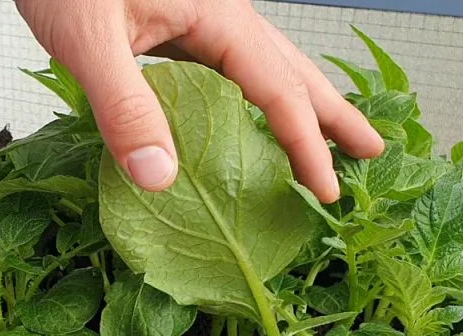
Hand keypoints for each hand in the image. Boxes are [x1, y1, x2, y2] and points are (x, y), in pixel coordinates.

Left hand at [16, 0, 384, 200]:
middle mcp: (220, 15)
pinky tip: (249, 116)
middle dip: (333, 114)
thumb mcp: (89, 42)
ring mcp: (202, 19)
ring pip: (267, 66)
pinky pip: (230, 69)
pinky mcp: (177, 25)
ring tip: (329, 135)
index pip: (276, 92)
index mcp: (215, 16)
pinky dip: (255, 97)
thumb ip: (124, 108)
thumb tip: (161, 178)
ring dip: (302, 102)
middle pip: (293, 69)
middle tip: (372, 151)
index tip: (325, 192)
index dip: (304, 145)